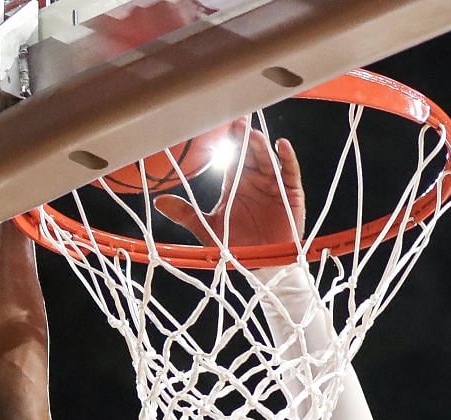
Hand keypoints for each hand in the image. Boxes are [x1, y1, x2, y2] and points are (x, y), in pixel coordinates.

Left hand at [154, 129, 305, 249]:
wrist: (260, 266)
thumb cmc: (237, 247)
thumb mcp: (208, 229)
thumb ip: (186, 214)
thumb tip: (159, 202)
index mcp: (235, 184)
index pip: (231, 156)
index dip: (227, 141)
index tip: (219, 125)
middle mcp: (254, 180)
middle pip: (250, 153)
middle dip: (244, 137)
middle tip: (237, 122)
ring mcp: (273, 185)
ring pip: (267, 159)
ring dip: (260, 146)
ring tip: (253, 135)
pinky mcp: (291, 194)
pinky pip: (290, 172)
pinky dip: (287, 158)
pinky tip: (281, 146)